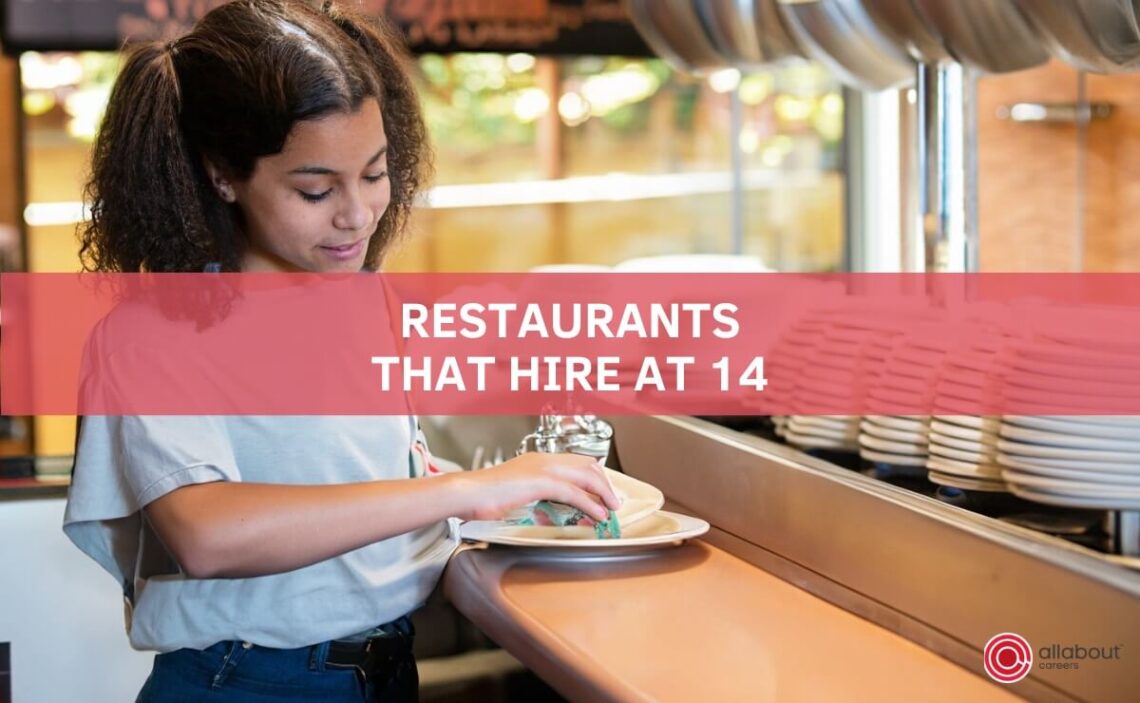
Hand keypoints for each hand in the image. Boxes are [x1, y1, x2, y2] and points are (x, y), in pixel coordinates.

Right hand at [449, 452, 620, 521]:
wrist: (465, 493)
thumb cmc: (482, 497)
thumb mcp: (514, 495)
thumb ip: (533, 499)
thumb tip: (547, 513)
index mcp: (537, 460)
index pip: (576, 462)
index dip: (594, 476)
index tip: (603, 492)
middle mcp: (543, 460)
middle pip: (588, 465)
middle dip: (605, 483)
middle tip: (613, 501)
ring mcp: (542, 469)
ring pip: (587, 476)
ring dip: (604, 492)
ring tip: (612, 508)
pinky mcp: (540, 482)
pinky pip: (574, 494)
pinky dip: (591, 505)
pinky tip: (598, 514)